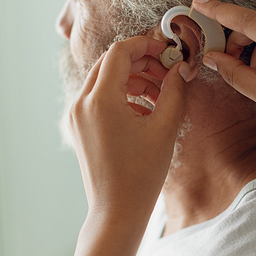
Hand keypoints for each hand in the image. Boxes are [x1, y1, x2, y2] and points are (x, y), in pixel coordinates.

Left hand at [69, 36, 189, 223]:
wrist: (117, 211)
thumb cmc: (141, 174)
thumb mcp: (165, 127)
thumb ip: (174, 90)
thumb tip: (180, 69)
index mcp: (100, 99)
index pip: (119, 52)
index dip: (145, 45)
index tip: (166, 51)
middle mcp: (81, 103)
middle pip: (109, 63)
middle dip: (140, 62)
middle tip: (166, 71)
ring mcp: (76, 116)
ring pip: (104, 80)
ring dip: (132, 79)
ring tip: (160, 94)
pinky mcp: (78, 128)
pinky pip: (99, 98)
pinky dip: (121, 95)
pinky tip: (145, 111)